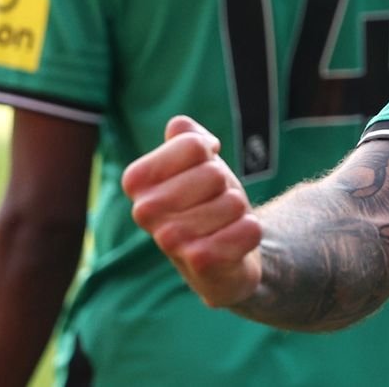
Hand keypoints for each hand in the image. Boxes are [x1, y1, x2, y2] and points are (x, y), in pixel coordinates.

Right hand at [122, 116, 262, 307]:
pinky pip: (248, 229)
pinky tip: (234, 242)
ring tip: (221, 223)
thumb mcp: (196, 163)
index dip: (209, 154)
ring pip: (233, 201)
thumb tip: (179, 125)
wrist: (220, 258)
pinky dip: (251, 232)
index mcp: (137, 180)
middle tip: (213, 202)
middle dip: (225, 186)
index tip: (202, 170)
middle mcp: (144, 211)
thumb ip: (187, 137)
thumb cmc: (204, 201)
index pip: (193, 144)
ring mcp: (169, 240)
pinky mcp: (200, 263)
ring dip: (238, 211)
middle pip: (215, 173)